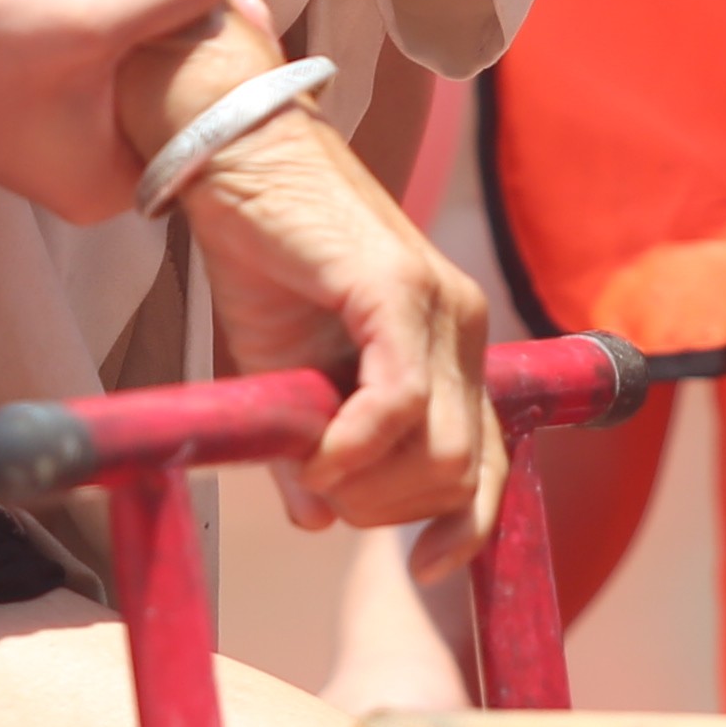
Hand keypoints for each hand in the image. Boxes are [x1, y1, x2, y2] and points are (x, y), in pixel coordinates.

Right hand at [173, 111, 501, 564]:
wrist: (235, 157)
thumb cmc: (262, 257)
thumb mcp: (286, 374)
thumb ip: (310, 448)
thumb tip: (317, 521)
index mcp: (449, 346)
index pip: (490, 461)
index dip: (466, 528)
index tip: (424, 569)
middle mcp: (462, 326)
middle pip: (465, 472)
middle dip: (391, 510)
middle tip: (324, 489)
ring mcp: (438, 305)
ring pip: (442, 451)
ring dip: (371, 487)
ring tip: (311, 464)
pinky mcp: (395, 289)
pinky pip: (400, 404)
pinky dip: (357, 448)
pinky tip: (317, 453)